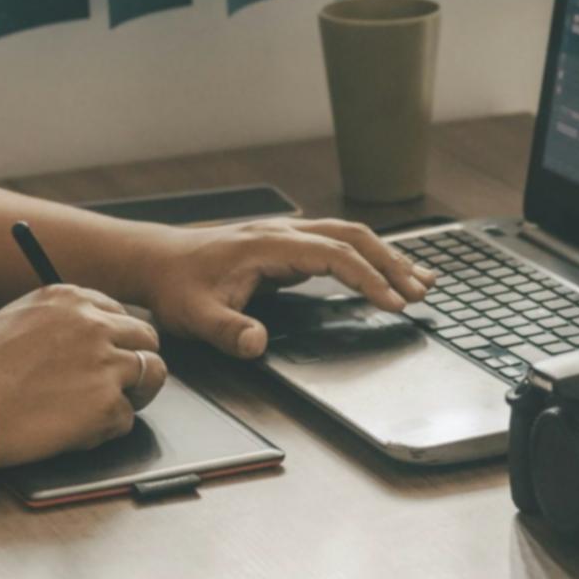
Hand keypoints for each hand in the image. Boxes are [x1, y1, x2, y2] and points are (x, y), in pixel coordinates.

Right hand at [0, 285, 166, 466]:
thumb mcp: (17, 319)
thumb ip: (61, 318)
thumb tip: (95, 324)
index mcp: (72, 299)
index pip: (122, 313)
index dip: (119, 339)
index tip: (108, 355)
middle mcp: (95, 324)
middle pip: (148, 339)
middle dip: (138, 361)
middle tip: (119, 384)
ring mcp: (105, 363)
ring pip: (153, 374)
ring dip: (135, 394)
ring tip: (104, 407)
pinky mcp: (108, 403)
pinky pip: (127, 417)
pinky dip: (107, 428)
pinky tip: (75, 431)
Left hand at [132, 218, 436, 358]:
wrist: (156, 261)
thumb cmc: (177, 287)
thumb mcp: (195, 316)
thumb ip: (227, 331)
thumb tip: (258, 346)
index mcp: (269, 246)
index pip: (333, 254)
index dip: (367, 277)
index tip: (393, 301)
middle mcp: (285, 232)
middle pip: (353, 237)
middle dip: (392, 263)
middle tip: (422, 292)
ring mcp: (289, 235)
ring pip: (351, 236)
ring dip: (387, 257)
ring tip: (422, 280)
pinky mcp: (290, 246)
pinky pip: (340, 244)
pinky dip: (370, 257)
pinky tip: (388, 271)